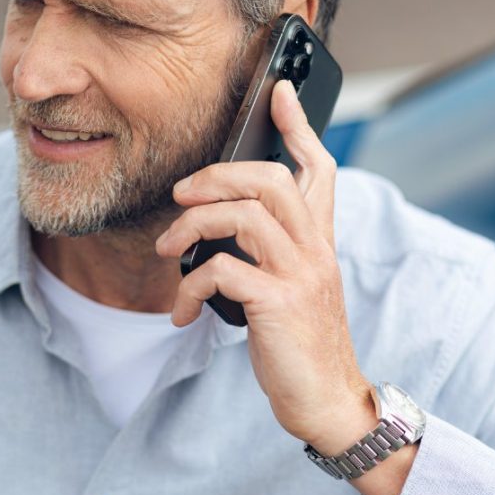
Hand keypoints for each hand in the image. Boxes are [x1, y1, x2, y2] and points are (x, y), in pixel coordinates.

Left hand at [155, 76, 375, 452]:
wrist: (327, 402)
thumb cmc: (300, 346)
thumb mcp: (292, 289)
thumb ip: (271, 253)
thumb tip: (224, 224)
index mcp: (319, 242)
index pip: (318, 168)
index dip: (298, 126)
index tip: (280, 92)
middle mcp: (315, 250)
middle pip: (270, 179)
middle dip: (216, 176)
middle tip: (180, 197)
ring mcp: (300, 275)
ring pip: (244, 215)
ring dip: (191, 227)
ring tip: (166, 251)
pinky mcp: (278, 304)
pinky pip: (222, 270)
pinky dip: (188, 286)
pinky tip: (180, 312)